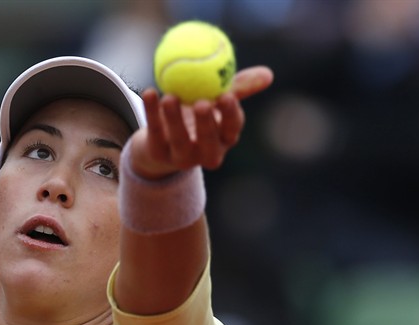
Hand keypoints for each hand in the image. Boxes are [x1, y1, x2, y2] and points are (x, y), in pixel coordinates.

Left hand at [128, 66, 273, 178]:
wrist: (161, 140)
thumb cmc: (196, 114)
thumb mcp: (217, 100)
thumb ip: (239, 87)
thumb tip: (268, 74)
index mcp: (225, 138)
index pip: (232, 129)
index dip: (230, 114)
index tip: (227, 95)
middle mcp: (207, 153)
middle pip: (209, 142)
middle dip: (207, 125)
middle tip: (202, 103)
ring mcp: (182, 157)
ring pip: (180, 140)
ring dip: (175, 119)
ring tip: (170, 97)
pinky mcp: (159, 154)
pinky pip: (155, 132)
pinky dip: (152, 112)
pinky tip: (150, 93)